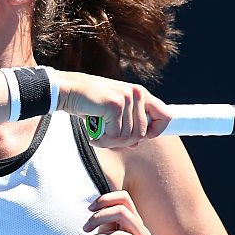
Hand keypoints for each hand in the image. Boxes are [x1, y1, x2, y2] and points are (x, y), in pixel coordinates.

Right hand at [57, 71, 171, 147]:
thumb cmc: (90, 102)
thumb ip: (127, 125)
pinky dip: (102, 140)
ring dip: (110, 142)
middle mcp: (137, 93)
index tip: (143, 138)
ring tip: (97, 133)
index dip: (157, 131)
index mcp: (140, 93)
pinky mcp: (116, 105)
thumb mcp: (112, 112)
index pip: (166, 115)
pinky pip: (115, 136)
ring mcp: (128, 98)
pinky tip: (93, 132)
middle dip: (123, 142)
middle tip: (106, 138)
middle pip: (142, 134)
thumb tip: (136, 144)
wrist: (68, 90)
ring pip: (128, 137)